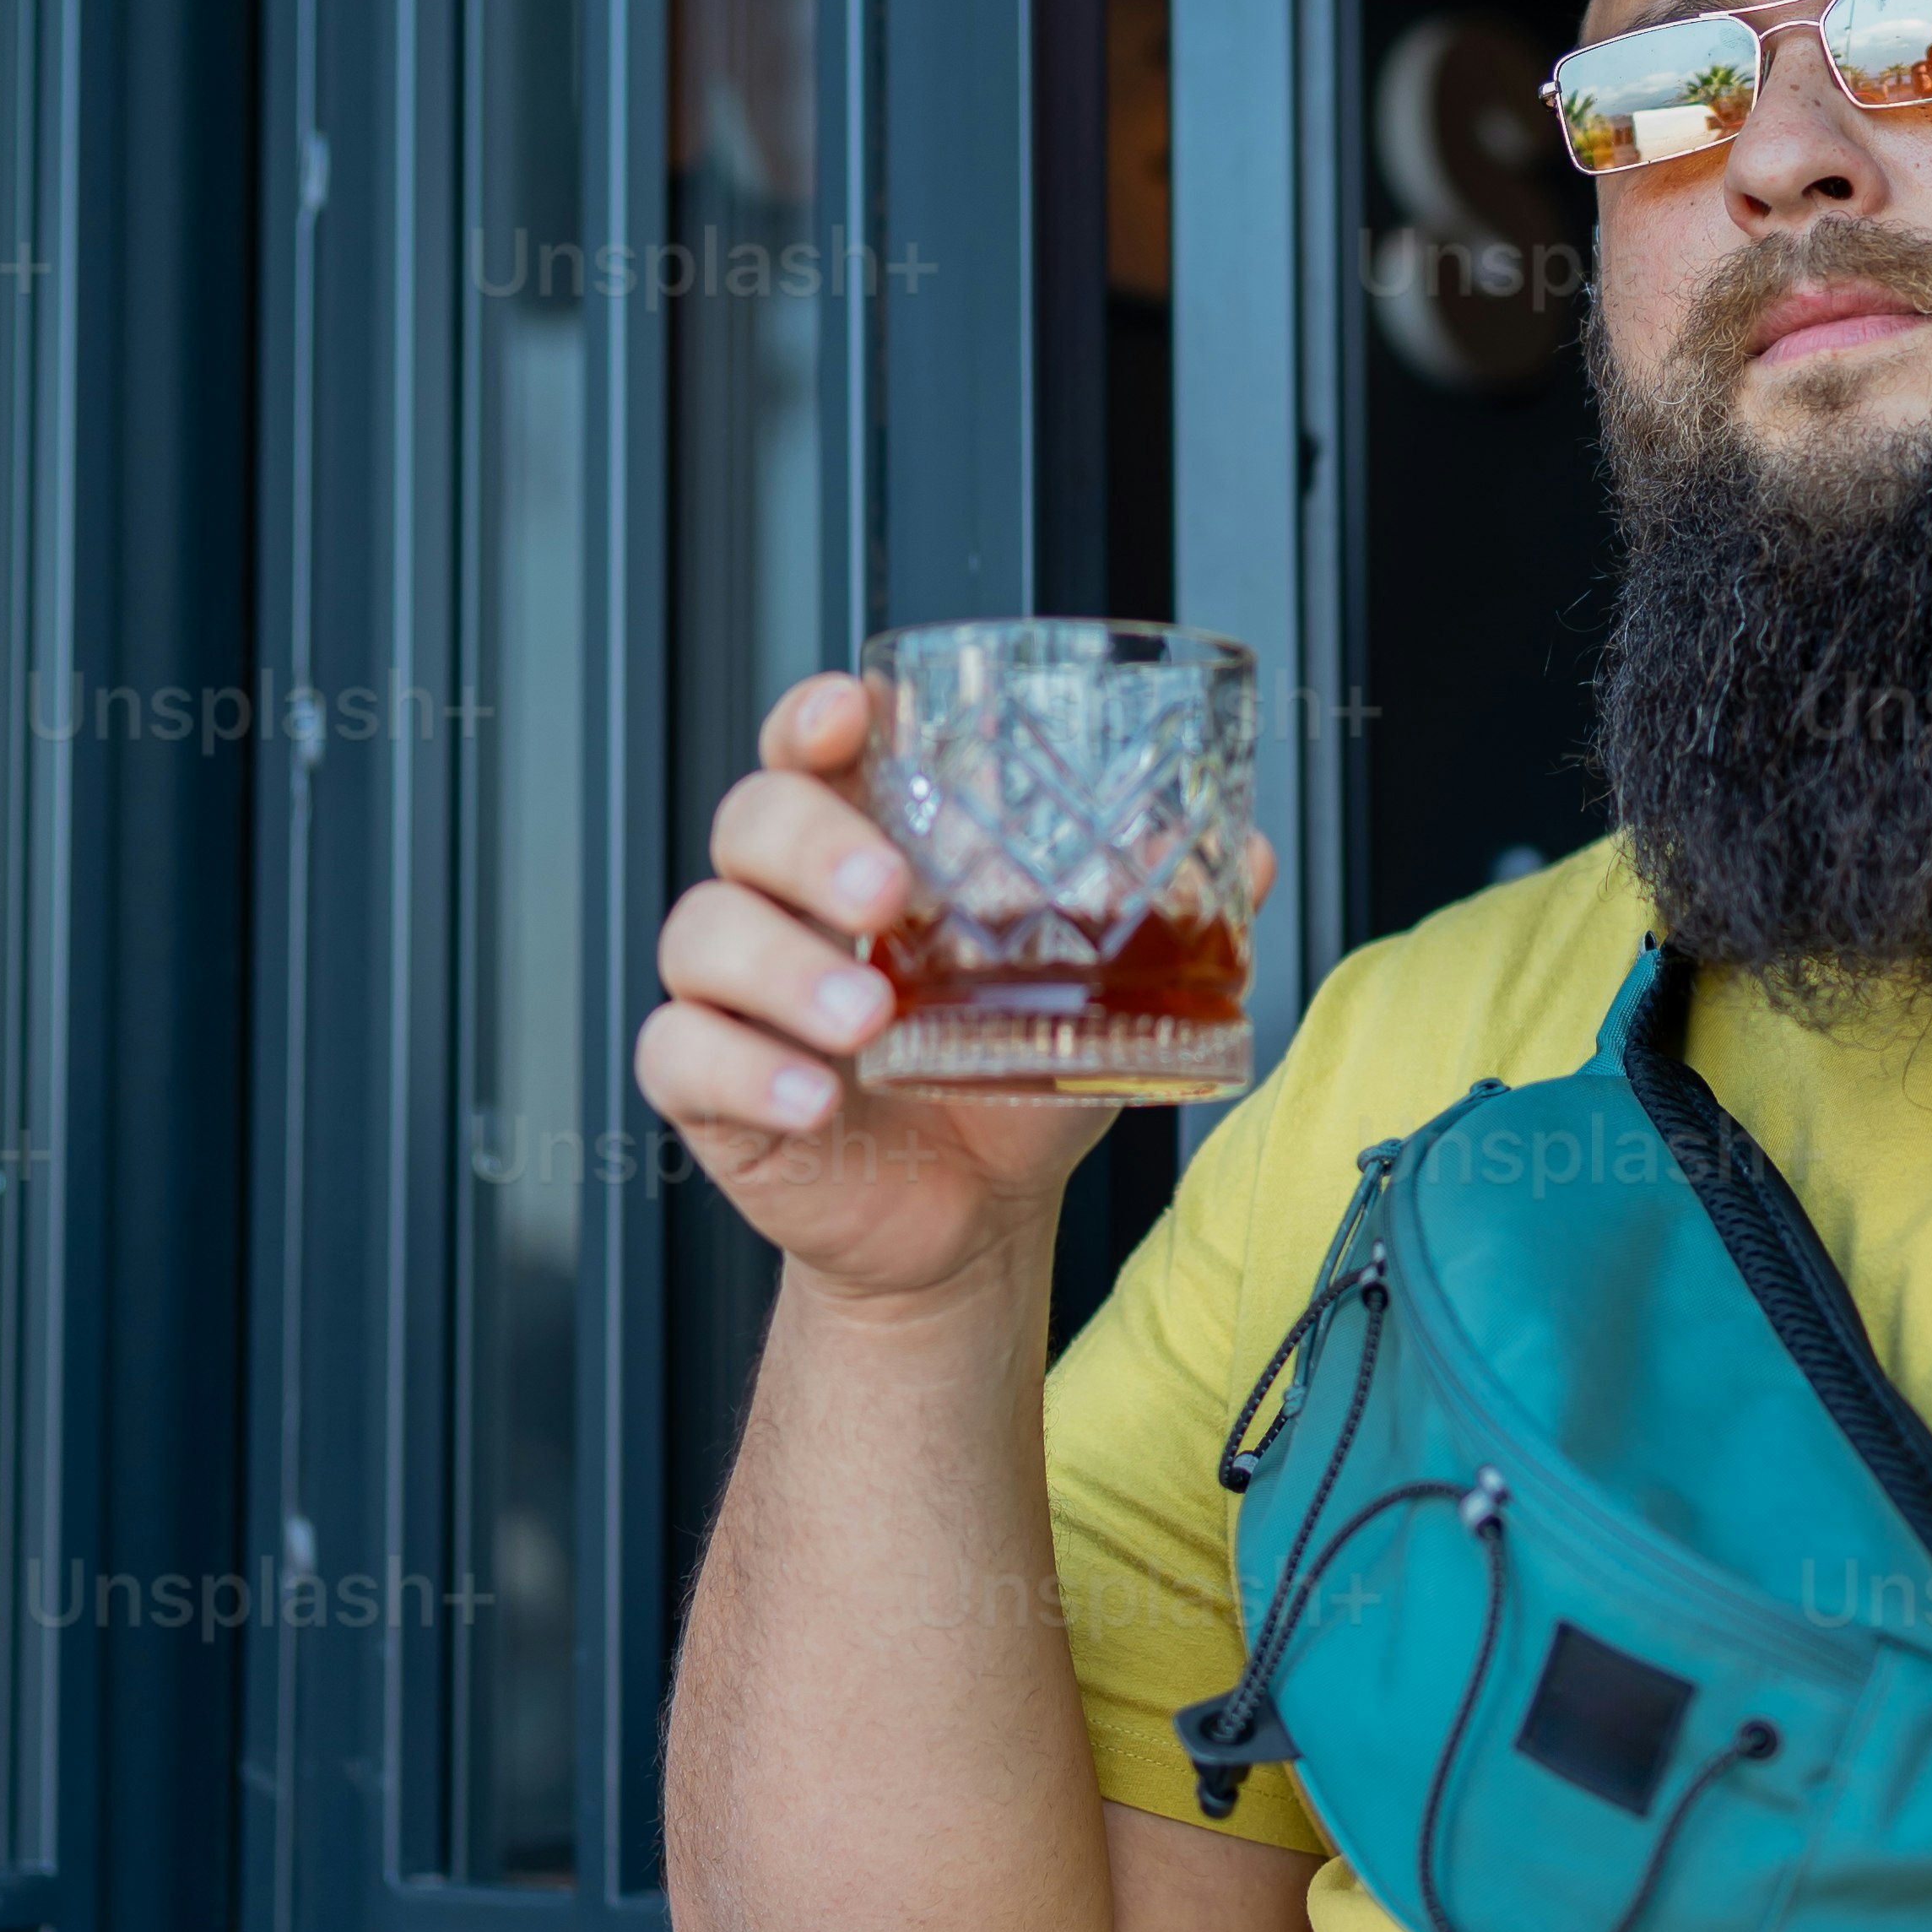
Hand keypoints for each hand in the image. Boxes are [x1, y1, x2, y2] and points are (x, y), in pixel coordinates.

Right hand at [635, 670, 1273, 1310]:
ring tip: (868, 1016)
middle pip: (749, 824)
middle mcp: (790, 907)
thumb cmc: (1009, 1080)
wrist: (973, 1218)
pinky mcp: (710, 1088)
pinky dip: (744, 1069)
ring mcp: (739, 996)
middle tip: (887, 888)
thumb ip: (1162, 920)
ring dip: (784, 967)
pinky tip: (814, 1094)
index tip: (852, 713)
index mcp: (867, 853)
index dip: (816, 718)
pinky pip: (684, 1056)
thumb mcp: (1096, 994)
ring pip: (704, 934)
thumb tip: (1247, 856)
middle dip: (810, 842)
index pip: (815, 752)